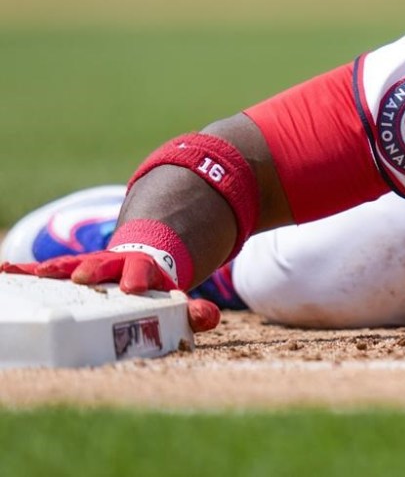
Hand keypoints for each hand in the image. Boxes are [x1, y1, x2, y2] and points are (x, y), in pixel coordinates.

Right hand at [1, 250, 219, 332]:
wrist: (142, 265)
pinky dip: (24, 272)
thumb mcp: (178, 300)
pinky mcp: (69, 273)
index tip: (133, 287)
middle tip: (83, 275)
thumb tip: (208, 317)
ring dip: (55, 269)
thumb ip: (195, 311)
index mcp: (144, 271)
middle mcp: (115, 266)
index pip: (143, 272)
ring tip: (35, 273)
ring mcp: (90, 268)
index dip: (139, 277)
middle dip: (96, 268)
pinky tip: (4, 271)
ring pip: (70, 265)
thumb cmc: (157, 292)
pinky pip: (44, 271)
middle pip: (105, 263)